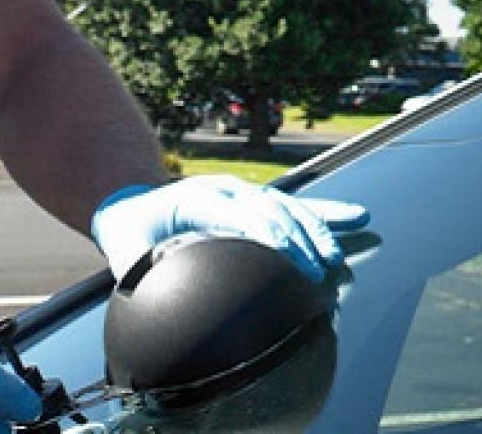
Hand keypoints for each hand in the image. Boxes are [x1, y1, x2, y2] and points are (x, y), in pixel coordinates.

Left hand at [91, 175, 368, 281]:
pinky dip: (326, 215)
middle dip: (299, 239)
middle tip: (321, 274)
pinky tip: (358, 219)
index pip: (237, 211)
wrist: (136, 205)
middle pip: (271, 209)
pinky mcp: (258, 205)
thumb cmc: (131, 229)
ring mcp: (246, 193)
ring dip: (318, 232)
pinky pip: (298, 208)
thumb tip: (144, 291)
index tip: (287, 256)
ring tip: (340, 261)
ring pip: (290, 207)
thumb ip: (133, 267)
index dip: (264, 231)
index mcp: (197, 197)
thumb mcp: (124, 246)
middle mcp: (227, 190)